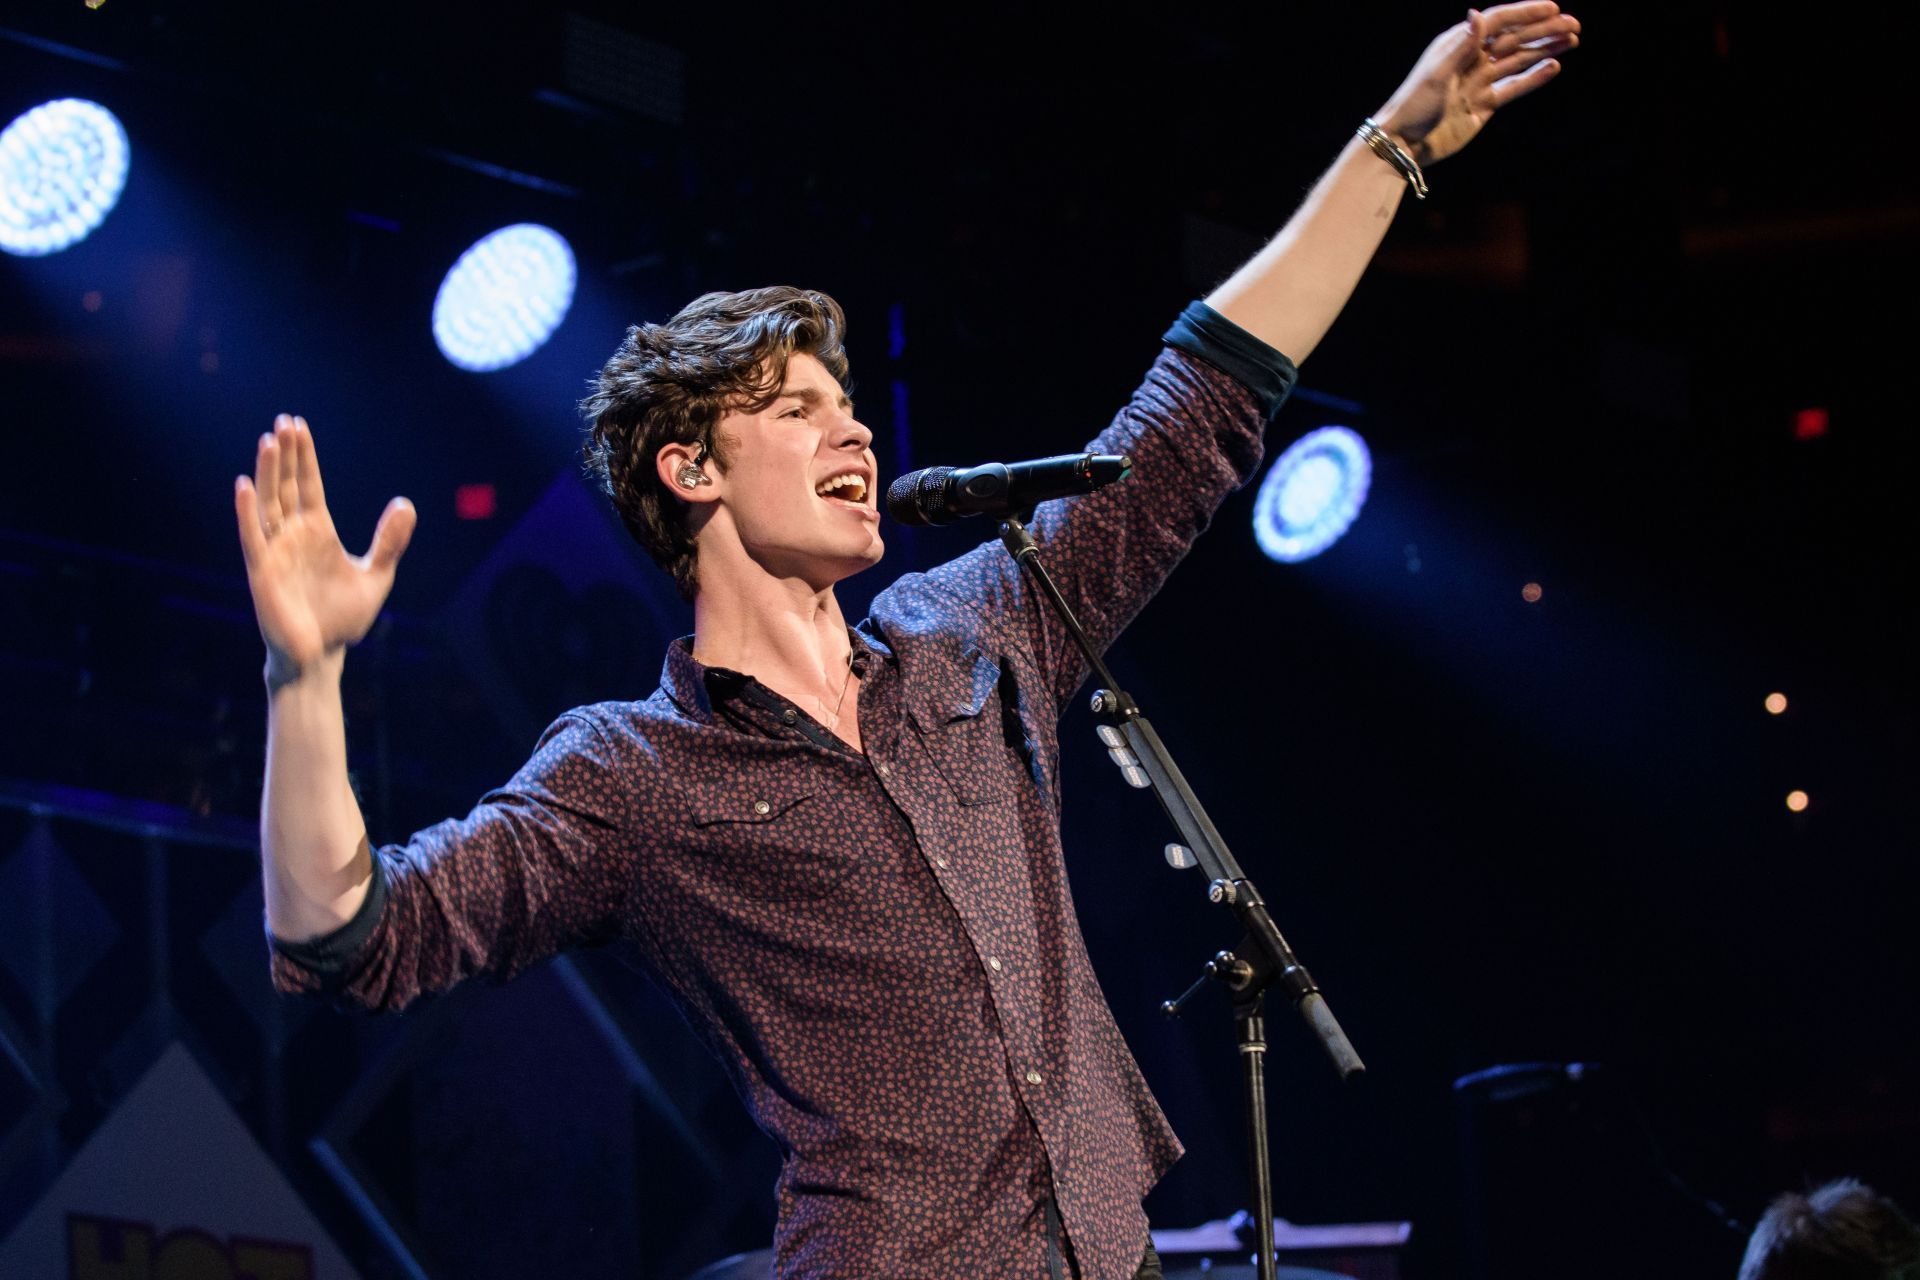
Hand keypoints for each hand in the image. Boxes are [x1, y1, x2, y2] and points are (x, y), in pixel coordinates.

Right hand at [234, 415, 414, 688]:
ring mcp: (275, 551)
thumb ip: (390, 541)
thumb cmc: (343, 618)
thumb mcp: (376, 575)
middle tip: (284, 421)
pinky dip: (247, 512)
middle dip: (286, 455)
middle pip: (287, 486)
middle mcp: (293, 536)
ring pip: (268, 504)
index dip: (305, 457)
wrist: (322, 656)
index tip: (299, 425)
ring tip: (268, 441)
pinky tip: (244, 485)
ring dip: (267, 473)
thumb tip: (406, 504)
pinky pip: (252, 537)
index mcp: (318, 532)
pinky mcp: (261, 572)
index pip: (309, 485)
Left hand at [1375, 2, 1580, 166]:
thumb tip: (1477, 14)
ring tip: (1571, 40)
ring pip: (1518, 60)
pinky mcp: (1484, 104)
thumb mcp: (1436, 75)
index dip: (1526, 13)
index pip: (1498, 22)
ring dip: (1544, 49)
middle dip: (1543, 30)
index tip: (1554, 9)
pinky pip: (1514, 87)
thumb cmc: (1413, 106)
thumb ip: (1461, 46)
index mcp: (1458, 44)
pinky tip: (1553, 66)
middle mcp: (1471, 59)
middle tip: (1574, 25)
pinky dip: (1533, 78)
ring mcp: (1479, 81)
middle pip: (1514, 38)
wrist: (1405, 145)